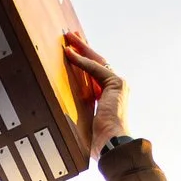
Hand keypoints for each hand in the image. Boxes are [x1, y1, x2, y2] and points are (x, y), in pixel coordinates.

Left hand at [63, 35, 127, 159]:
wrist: (112, 144)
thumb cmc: (99, 139)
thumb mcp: (86, 120)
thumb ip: (80, 109)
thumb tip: (61, 109)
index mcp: (109, 96)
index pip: (95, 72)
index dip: (84, 60)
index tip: (74, 50)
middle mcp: (116, 87)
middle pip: (97, 62)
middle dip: (84, 48)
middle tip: (72, 36)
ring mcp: (118, 84)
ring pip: (96, 61)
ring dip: (81, 48)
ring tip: (68, 37)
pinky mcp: (116, 83)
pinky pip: (94, 68)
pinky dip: (81, 61)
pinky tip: (69, 53)